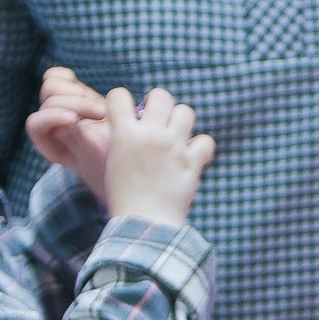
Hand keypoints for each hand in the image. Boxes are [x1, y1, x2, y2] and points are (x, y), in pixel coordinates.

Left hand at [27, 67, 112, 203]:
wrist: (129, 156)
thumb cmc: (113, 161)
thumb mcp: (98, 155)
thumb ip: (79, 140)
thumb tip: (61, 127)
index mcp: (49, 146)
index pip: (35, 124)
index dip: (52, 117)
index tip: (75, 120)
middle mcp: (50, 126)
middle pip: (48, 100)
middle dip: (76, 104)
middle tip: (103, 114)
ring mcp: (60, 109)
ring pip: (50, 86)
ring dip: (77, 92)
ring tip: (100, 106)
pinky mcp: (72, 96)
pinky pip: (58, 77)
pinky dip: (68, 77)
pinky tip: (85, 91)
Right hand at [102, 87, 216, 227]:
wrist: (142, 224)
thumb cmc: (123, 198)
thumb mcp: (112, 163)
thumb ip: (124, 140)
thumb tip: (135, 125)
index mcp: (124, 134)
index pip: (118, 95)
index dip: (121, 100)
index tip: (127, 113)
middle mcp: (150, 135)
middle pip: (161, 95)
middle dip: (159, 104)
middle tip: (158, 121)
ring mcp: (173, 147)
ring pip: (186, 112)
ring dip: (181, 122)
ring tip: (176, 137)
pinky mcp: (192, 162)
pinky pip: (206, 141)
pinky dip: (202, 148)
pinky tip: (193, 157)